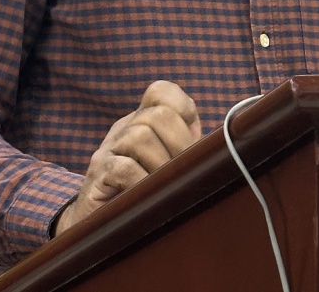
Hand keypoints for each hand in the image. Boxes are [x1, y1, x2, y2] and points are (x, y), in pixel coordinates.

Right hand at [54, 80, 201, 235]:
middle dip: (178, 143)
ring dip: (160, 164)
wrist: (96, 226)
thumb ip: (186, 150)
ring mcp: (108, 150)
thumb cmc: (141, 193)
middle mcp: (124, 128)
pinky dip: (141, 181)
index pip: (160, 91)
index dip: (182, 107)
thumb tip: (221, 147)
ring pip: (140, 136)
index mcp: (142, 121)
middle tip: (181, 170)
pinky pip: (123, 168)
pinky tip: (145, 194)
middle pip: (158, 114)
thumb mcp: (166, 166)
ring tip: (162, 185)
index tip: (192, 138)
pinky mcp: (97, 175)